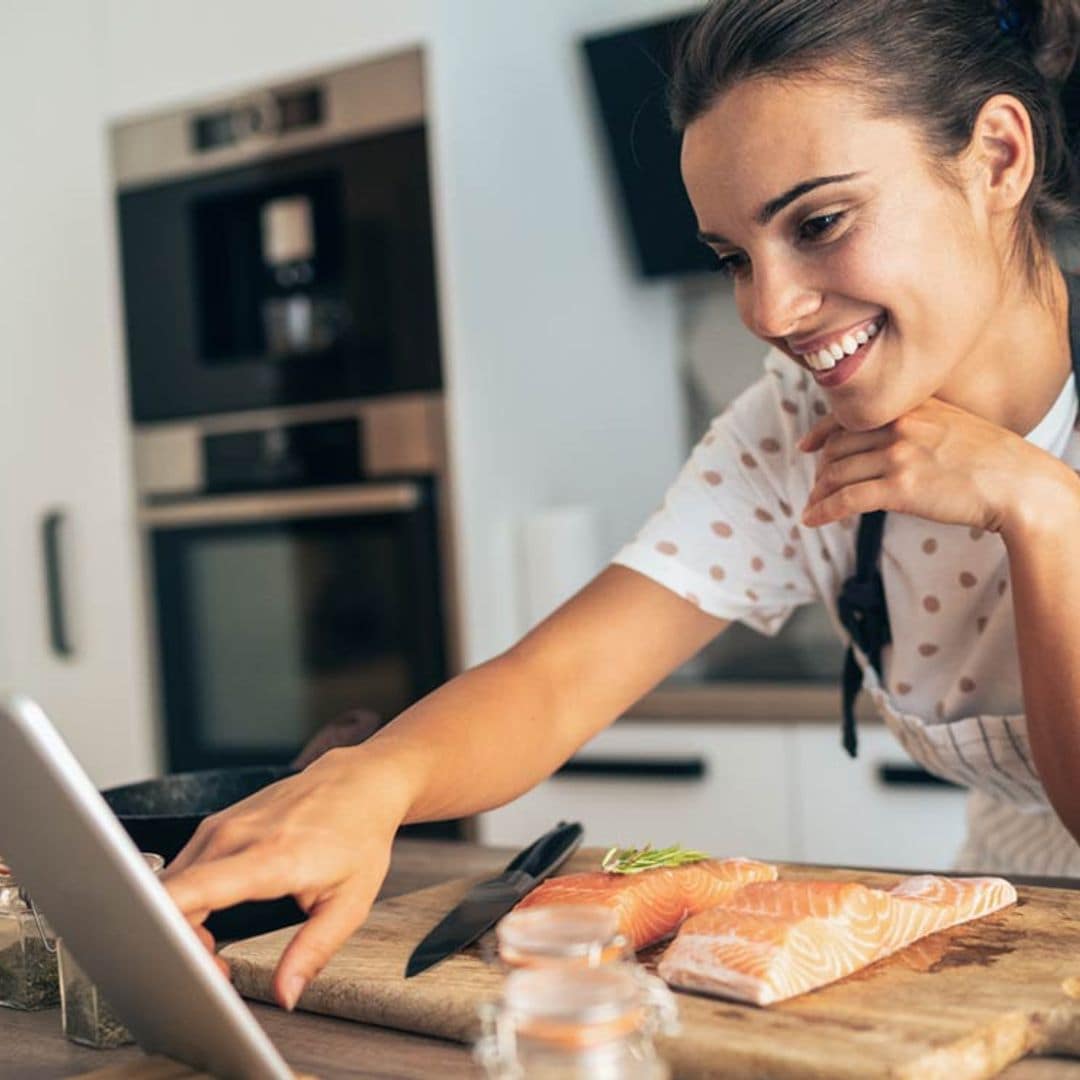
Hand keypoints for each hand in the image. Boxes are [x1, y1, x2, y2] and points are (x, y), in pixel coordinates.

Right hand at [162, 745, 412, 1010]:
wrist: (361, 782)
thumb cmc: (359, 836)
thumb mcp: (350, 903)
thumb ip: (312, 952)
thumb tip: (285, 995)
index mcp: (270, 857)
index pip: (190, 892)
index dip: (174, 937)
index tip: (198, 967)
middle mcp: (237, 835)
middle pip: (168, 897)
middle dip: (178, 942)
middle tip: (217, 967)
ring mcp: (222, 824)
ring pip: (169, 884)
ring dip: (180, 922)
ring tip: (218, 944)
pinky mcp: (217, 823)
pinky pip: (182, 867)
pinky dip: (186, 898)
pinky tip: (215, 913)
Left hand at [797, 398, 1071, 535]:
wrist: (1020, 484)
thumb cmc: (992, 459)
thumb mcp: (952, 422)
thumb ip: (917, 423)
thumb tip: (884, 439)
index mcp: (911, 406)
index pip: (849, 415)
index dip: (820, 432)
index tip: (806, 446)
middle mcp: (900, 425)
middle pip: (838, 446)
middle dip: (822, 469)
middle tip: (817, 486)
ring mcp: (899, 455)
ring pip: (837, 473)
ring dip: (820, 492)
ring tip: (815, 505)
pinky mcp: (900, 488)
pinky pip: (846, 499)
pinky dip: (823, 510)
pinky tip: (812, 519)